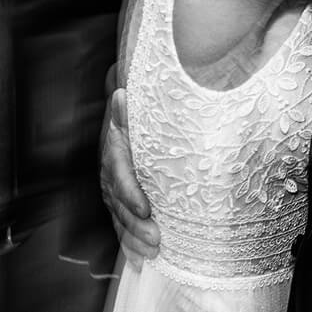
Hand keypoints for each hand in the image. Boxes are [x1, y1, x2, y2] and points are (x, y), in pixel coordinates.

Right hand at [100, 89, 158, 262]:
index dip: (131, 195)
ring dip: (135, 238)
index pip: (120, 178)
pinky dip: (131, 244)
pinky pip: (122, 227)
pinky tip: (144, 259)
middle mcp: (111, 178)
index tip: (146, 208)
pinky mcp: (122, 206)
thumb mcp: (136, 116)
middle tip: (157, 237)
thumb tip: (121, 95)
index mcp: (115, 155)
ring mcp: (114, 194)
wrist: (130, 128)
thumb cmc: (138, 124)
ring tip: (154, 251)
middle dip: (136, 224)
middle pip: (121, 206)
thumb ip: (129, 112)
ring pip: (121, 220)